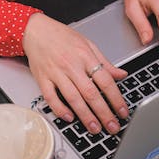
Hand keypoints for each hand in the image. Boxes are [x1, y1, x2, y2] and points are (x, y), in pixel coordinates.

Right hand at [22, 13, 128, 133]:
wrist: (35, 30)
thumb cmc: (62, 36)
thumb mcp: (88, 44)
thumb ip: (105, 62)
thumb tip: (122, 75)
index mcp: (86, 56)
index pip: (105, 81)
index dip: (116, 99)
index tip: (122, 112)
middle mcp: (71, 65)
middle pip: (91, 93)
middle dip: (103, 113)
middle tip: (112, 127)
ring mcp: (56, 73)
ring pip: (73, 98)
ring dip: (85, 116)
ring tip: (95, 129)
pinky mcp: (42, 79)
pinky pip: (51, 97)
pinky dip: (59, 109)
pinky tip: (69, 118)